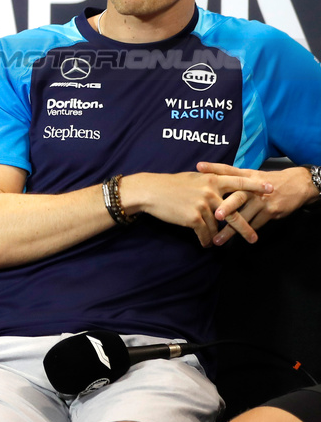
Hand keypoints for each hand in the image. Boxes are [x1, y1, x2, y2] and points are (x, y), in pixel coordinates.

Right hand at [122, 170, 273, 247]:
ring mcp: (203, 206)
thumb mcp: (193, 177)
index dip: (255, 186)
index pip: (239, 182)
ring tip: (217, 242)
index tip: (270, 190)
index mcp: (212, 179)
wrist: (151, 191)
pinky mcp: (194, 218)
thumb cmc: (170, 184)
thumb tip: (221, 185)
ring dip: (217, 236)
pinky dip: (206, 240)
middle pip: (234, 213)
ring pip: (217, 226)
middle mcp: (211, 192)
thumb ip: (210, 181)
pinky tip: (205, 243)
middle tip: (254, 239)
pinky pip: (206, 234)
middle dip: (245, 228)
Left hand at [197, 162, 315, 245]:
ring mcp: (262, 201)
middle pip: (238, 197)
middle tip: (215, 216)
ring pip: (244, 217)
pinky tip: (235, 239)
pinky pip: (255, 224)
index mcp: (246, 176)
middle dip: (226, 207)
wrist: (297, 185)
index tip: (199, 167)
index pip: (228, 170)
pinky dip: (244, 231)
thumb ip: (233, 178)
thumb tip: (208, 178)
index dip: (214, 167)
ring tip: (217, 239)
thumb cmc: (267, 181)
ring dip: (230, 230)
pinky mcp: (270, 212)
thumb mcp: (252, 175)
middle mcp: (253, 188)